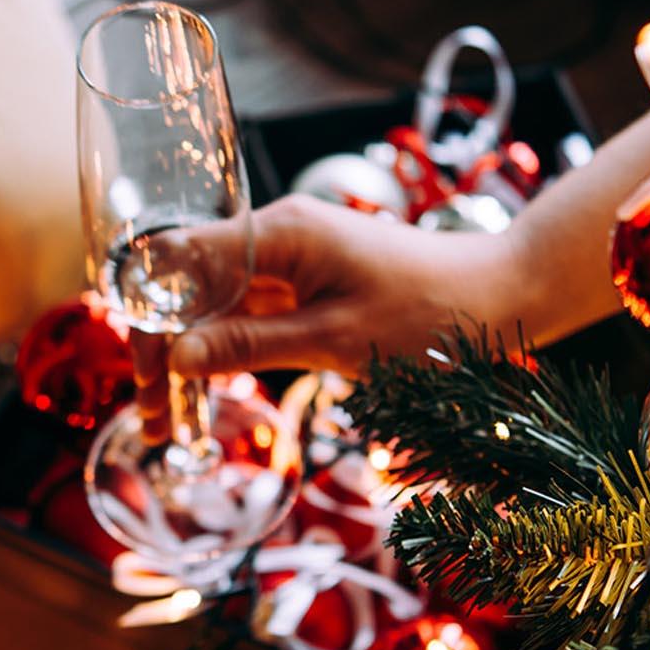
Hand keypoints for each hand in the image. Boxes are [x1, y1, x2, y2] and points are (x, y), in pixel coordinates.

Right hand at [159, 195, 520, 379]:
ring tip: (168, 417)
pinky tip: (206, 390)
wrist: (504, 296)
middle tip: (152, 415)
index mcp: (280, 232)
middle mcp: (276, 235)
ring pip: (212, 303)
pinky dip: (222, 350)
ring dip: (187, 354)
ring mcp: (290, 259)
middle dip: (161, 347)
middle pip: (187, 285)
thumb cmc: (431, 315)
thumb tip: (177, 359)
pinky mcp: (307, 282)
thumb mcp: (336, 340)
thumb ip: (251, 345)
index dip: (149, 320)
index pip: (178, 263)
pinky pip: (246, 312)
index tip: (145, 380)